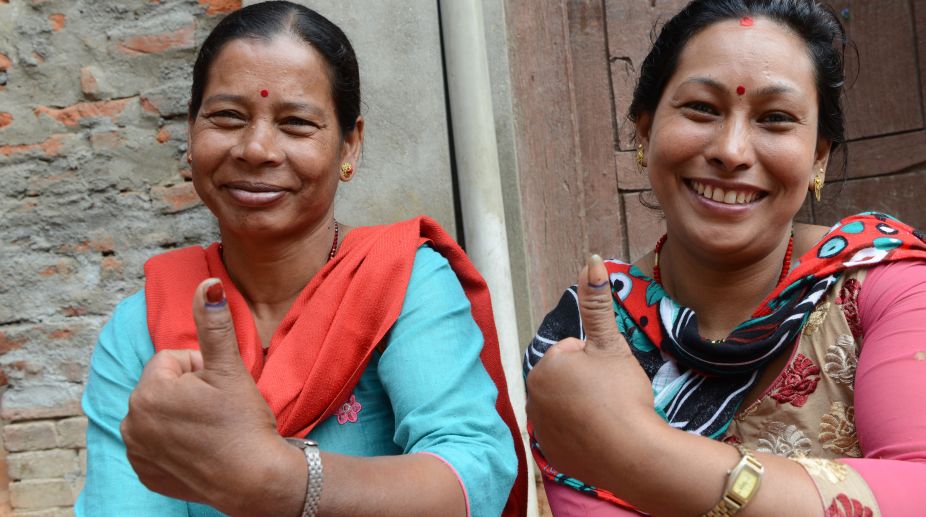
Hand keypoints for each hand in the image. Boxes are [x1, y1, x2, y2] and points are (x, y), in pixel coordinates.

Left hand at [121, 279, 300, 513]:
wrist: (255, 480)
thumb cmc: (243, 423)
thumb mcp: (229, 368)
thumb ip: (214, 324)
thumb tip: (208, 284)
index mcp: (148, 392)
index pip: (172, 360)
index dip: (202, 369)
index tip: (220, 390)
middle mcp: (131, 422)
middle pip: (163, 387)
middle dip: (189, 392)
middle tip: (218, 409)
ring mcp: (137, 452)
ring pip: (160, 414)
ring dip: (180, 416)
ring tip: (211, 429)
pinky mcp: (146, 475)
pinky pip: (156, 444)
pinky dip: (175, 444)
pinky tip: (200, 450)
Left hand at [526, 255, 658, 488]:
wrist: (633, 454)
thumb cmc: (620, 394)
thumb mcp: (610, 344)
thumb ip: (597, 303)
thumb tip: (591, 260)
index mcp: (543, 368)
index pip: (573, 352)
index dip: (597, 361)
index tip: (610, 378)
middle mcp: (532, 398)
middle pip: (568, 379)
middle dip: (588, 383)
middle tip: (611, 397)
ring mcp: (540, 430)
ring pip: (569, 406)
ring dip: (585, 408)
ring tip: (608, 418)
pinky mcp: (553, 454)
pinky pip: (570, 435)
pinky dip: (584, 435)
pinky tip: (601, 439)